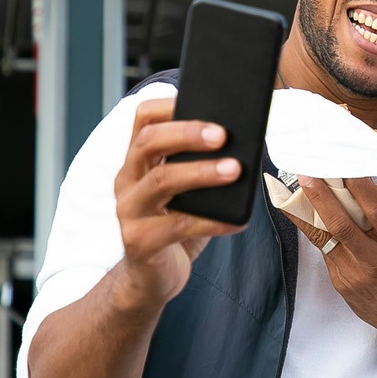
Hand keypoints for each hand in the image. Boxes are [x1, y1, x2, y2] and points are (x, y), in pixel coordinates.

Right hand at [111, 98, 246, 307]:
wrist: (151, 279)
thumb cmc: (176, 225)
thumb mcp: (186, 192)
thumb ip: (202, 166)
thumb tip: (249, 141)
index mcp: (138, 161)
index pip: (142, 119)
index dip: (168, 105)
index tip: (199, 97)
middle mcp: (127, 181)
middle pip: (148, 143)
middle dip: (187, 134)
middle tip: (223, 134)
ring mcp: (130, 212)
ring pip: (161, 181)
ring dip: (201, 172)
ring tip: (236, 169)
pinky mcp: (140, 242)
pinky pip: (179, 226)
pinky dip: (213, 222)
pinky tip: (238, 220)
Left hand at [287, 175, 376, 363]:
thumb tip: (370, 195)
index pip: (375, 209)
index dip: (358, 187)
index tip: (344, 168)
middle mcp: (374, 259)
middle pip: (341, 224)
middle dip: (320, 198)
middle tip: (306, 177)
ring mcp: (354, 273)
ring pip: (325, 239)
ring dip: (308, 215)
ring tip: (295, 195)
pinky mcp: (341, 284)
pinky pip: (327, 254)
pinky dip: (319, 236)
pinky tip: (310, 221)